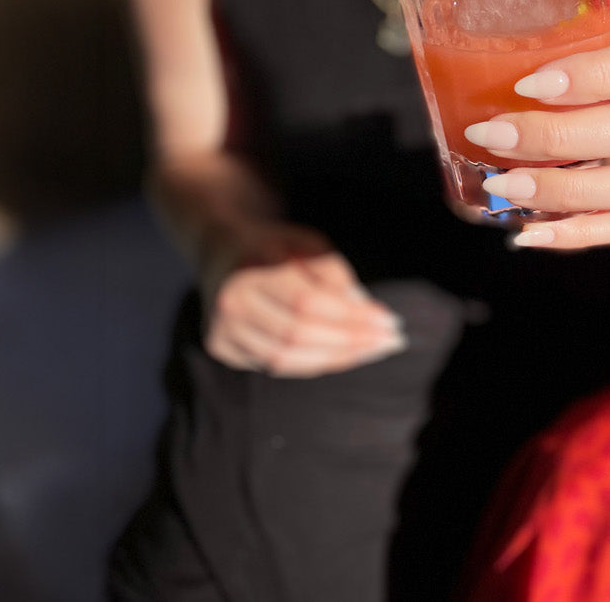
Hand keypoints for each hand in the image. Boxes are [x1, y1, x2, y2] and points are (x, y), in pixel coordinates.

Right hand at [201, 223, 404, 376]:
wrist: (223, 250)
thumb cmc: (276, 247)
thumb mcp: (309, 244)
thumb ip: (337, 276)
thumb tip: (371, 316)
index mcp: (251, 266)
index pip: (308, 303)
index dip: (352, 318)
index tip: (390, 322)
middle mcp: (231, 301)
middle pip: (297, 335)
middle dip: (350, 343)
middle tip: (389, 342)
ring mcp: (221, 327)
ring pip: (284, 360)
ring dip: (335, 360)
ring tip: (371, 351)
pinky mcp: (219, 347)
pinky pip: (274, 366)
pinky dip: (311, 364)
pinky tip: (341, 355)